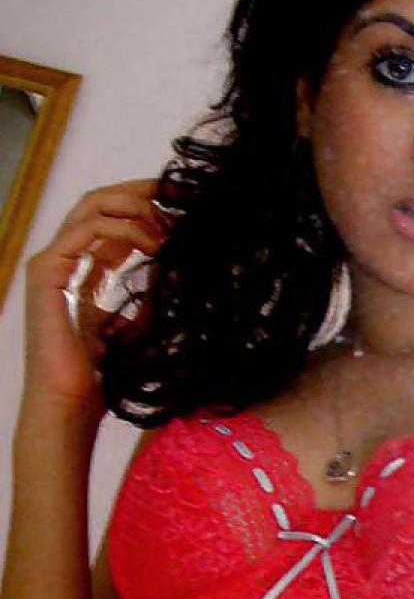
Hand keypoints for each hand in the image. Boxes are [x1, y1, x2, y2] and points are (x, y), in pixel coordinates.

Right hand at [23, 179, 171, 414]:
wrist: (70, 406)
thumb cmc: (100, 377)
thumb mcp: (135, 329)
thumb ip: (146, 300)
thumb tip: (173, 273)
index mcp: (81, 270)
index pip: (111, 220)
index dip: (145, 207)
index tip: (181, 207)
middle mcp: (63, 260)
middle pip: (99, 202)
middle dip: (141, 192)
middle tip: (178, 196)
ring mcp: (50, 263)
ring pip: (92, 206)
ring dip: (137, 209)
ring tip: (169, 227)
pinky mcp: (45, 272)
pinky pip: (86, 231)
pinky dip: (123, 229)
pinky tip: (152, 244)